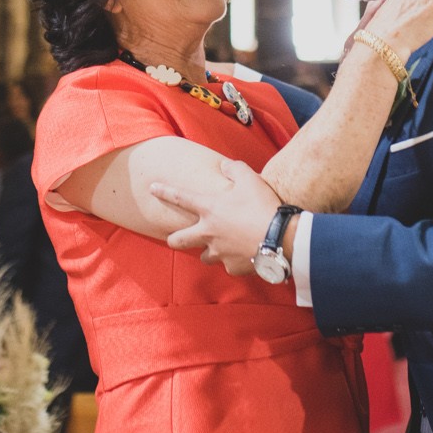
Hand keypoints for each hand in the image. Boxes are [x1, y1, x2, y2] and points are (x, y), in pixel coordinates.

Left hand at [151, 160, 278, 276]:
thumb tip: (225, 165)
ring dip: (209, 252)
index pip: (180, 197)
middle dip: (173, 240)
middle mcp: (208, 232)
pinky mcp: (232, 267)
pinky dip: (234, 261)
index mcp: (210, 209)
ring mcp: (219, 252)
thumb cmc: (263, 205)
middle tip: (174, 239)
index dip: (164, 191)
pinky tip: (244, 255)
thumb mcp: (249, 178)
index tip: (152, 188)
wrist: (280, 237)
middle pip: (178, 241)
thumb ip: (234, 169)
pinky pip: (228, 266)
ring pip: (204, 257)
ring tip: (219, 247)